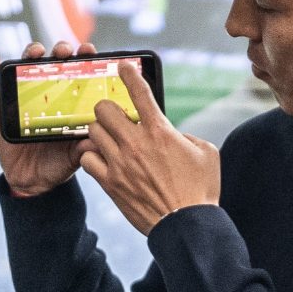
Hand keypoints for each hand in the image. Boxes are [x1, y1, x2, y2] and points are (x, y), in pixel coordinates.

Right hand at [0, 40, 100, 196]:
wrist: (31, 181)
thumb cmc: (57, 165)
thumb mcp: (74, 157)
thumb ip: (85, 148)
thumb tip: (94, 140)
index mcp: (71, 103)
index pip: (81, 73)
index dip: (85, 58)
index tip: (88, 50)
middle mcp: (51, 95)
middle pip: (54, 63)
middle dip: (59, 50)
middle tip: (62, 51)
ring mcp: (27, 98)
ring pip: (27, 68)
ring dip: (30, 54)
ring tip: (34, 52)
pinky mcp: (5, 106)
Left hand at [79, 61, 220, 234]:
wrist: (186, 225)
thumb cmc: (200, 190)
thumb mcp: (205, 152)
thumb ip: (184, 136)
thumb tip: (171, 134)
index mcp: (160, 131)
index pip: (139, 92)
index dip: (129, 74)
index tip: (123, 66)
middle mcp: (136, 143)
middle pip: (104, 109)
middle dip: (108, 108)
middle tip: (114, 115)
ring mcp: (120, 163)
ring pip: (92, 132)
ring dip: (99, 132)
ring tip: (108, 138)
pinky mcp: (110, 183)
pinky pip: (87, 160)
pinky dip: (91, 156)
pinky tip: (101, 159)